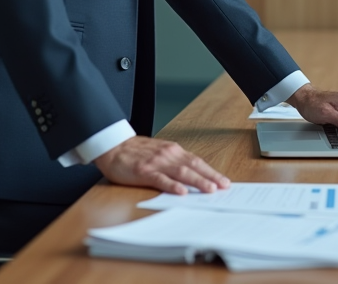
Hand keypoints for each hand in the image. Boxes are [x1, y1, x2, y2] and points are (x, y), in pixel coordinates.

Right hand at [93, 136, 230, 194]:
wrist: (113, 146)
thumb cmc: (136, 152)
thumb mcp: (160, 153)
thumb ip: (175, 162)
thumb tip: (194, 176)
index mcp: (173, 151)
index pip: (197, 161)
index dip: (211, 171)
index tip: (224, 181)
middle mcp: (168, 155)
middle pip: (194, 166)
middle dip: (211, 177)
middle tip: (224, 187)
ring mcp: (156, 163)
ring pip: (181, 172)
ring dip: (197, 181)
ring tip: (210, 189)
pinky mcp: (143, 171)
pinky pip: (160, 179)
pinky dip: (172, 185)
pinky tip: (181, 191)